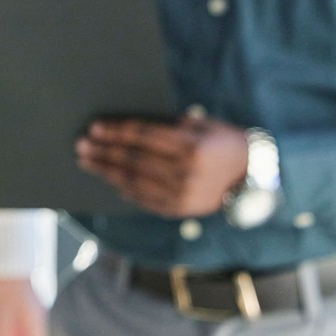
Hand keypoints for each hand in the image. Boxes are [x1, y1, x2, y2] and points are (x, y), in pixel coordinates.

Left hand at [76, 117, 249, 217]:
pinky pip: (144, 199)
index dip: (116, 132)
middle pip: (133, 159)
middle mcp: (185, 172)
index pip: (143, 136)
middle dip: (104, 151)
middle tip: (81, 145)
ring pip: (134, 181)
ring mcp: (182, 194)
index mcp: (190, 146)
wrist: (253, 176)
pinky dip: (124, 189)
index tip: (94, 128)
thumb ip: (169, 125)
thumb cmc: (223, 141)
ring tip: (87, 162)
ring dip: (106, 171)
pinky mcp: (180, 210)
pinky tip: (109, 179)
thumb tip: (126, 125)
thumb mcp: (201, 125)